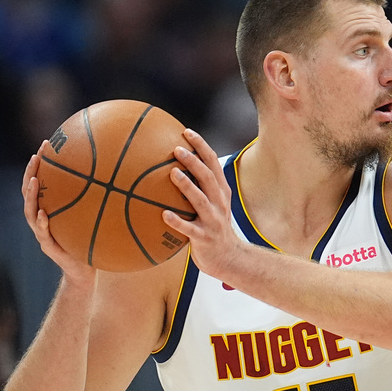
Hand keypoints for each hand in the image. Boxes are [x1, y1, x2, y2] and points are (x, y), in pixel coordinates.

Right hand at [21, 146, 96, 286]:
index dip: (42, 164)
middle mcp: (43, 218)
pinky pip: (43, 235)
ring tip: (34, 181)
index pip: (44, 182)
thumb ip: (101, 201)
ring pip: (30, 212)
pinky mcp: (49, 248)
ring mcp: (43, 233)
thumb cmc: (93, 241)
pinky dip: (43, 224)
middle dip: (32, 172)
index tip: (48, 144)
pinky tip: (45, 215)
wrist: (85, 271)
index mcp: (53, 209)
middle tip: (38, 155)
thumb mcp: (97, 218)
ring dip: (31, 195)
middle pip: (31, 192)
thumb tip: (125, 176)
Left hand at [163, 129, 242, 279]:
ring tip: (172, 174)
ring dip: (187, 186)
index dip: (201, 146)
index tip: (186, 132)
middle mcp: (219, 203)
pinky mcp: (204, 238)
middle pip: (208, 177)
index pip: (213, 163)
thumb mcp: (212, 205)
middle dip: (194, 161)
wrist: (228, 258)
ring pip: (200, 200)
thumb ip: (198, 187)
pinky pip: (189, 229)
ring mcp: (213, 220)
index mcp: (221, 192)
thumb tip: (171, 167)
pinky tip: (163, 214)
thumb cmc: (213, 228)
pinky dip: (177, 221)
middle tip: (176, 149)